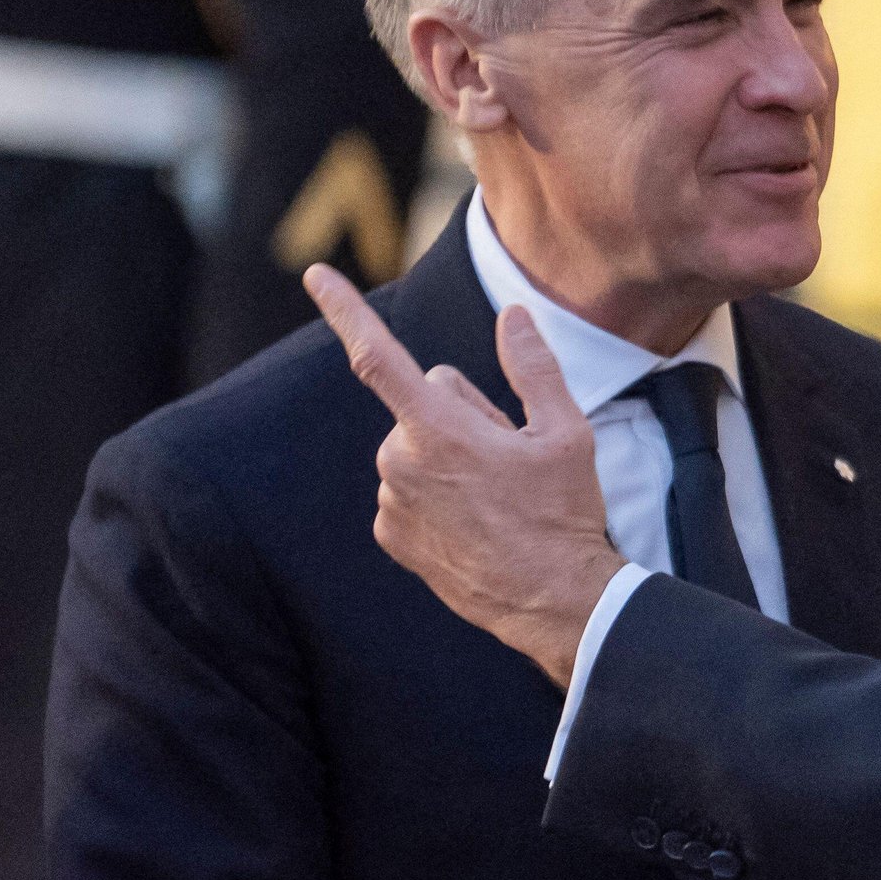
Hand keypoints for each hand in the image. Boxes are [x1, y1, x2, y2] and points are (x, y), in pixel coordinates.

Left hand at [307, 270, 625, 679]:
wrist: (553, 604)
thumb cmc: (562, 515)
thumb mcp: (567, 432)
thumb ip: (533, 366)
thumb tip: (513, 315)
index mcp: (437, 428)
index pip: (376, 355)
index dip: (344, 309)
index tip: (314, 275)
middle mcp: (400, 462)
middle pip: (423, 403)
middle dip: (459, 415)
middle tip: (508, 457)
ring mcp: (392, 502)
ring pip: (416, 448)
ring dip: (448, 458)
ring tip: (495, 496)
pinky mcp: (392, 536)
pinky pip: (408, 490)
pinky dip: (435, 496)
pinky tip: (473, 521)